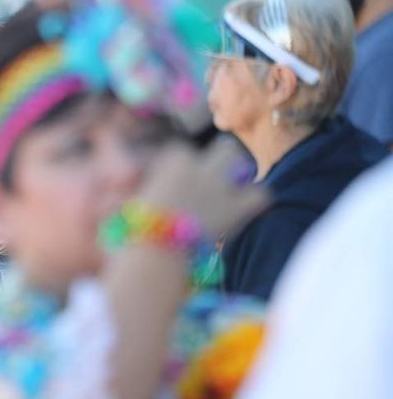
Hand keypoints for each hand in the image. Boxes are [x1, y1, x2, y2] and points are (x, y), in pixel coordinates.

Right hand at [135, 139, 266, 239]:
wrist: (157, 250)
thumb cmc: (139, 227)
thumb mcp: (138, 198)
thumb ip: (151, 186)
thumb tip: (153, 189)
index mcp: (173, 160)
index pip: (182, 152)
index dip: (182, 168)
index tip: (176, 183)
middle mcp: (200, 166)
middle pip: (224, 148)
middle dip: (223, 159)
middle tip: (216, 178)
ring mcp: (220, 185)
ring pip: (244, 164)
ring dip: (241, 176)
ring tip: (234, 192)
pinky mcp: (236, 208)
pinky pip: (261, 195)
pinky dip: (256, 201)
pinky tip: (248, 210)